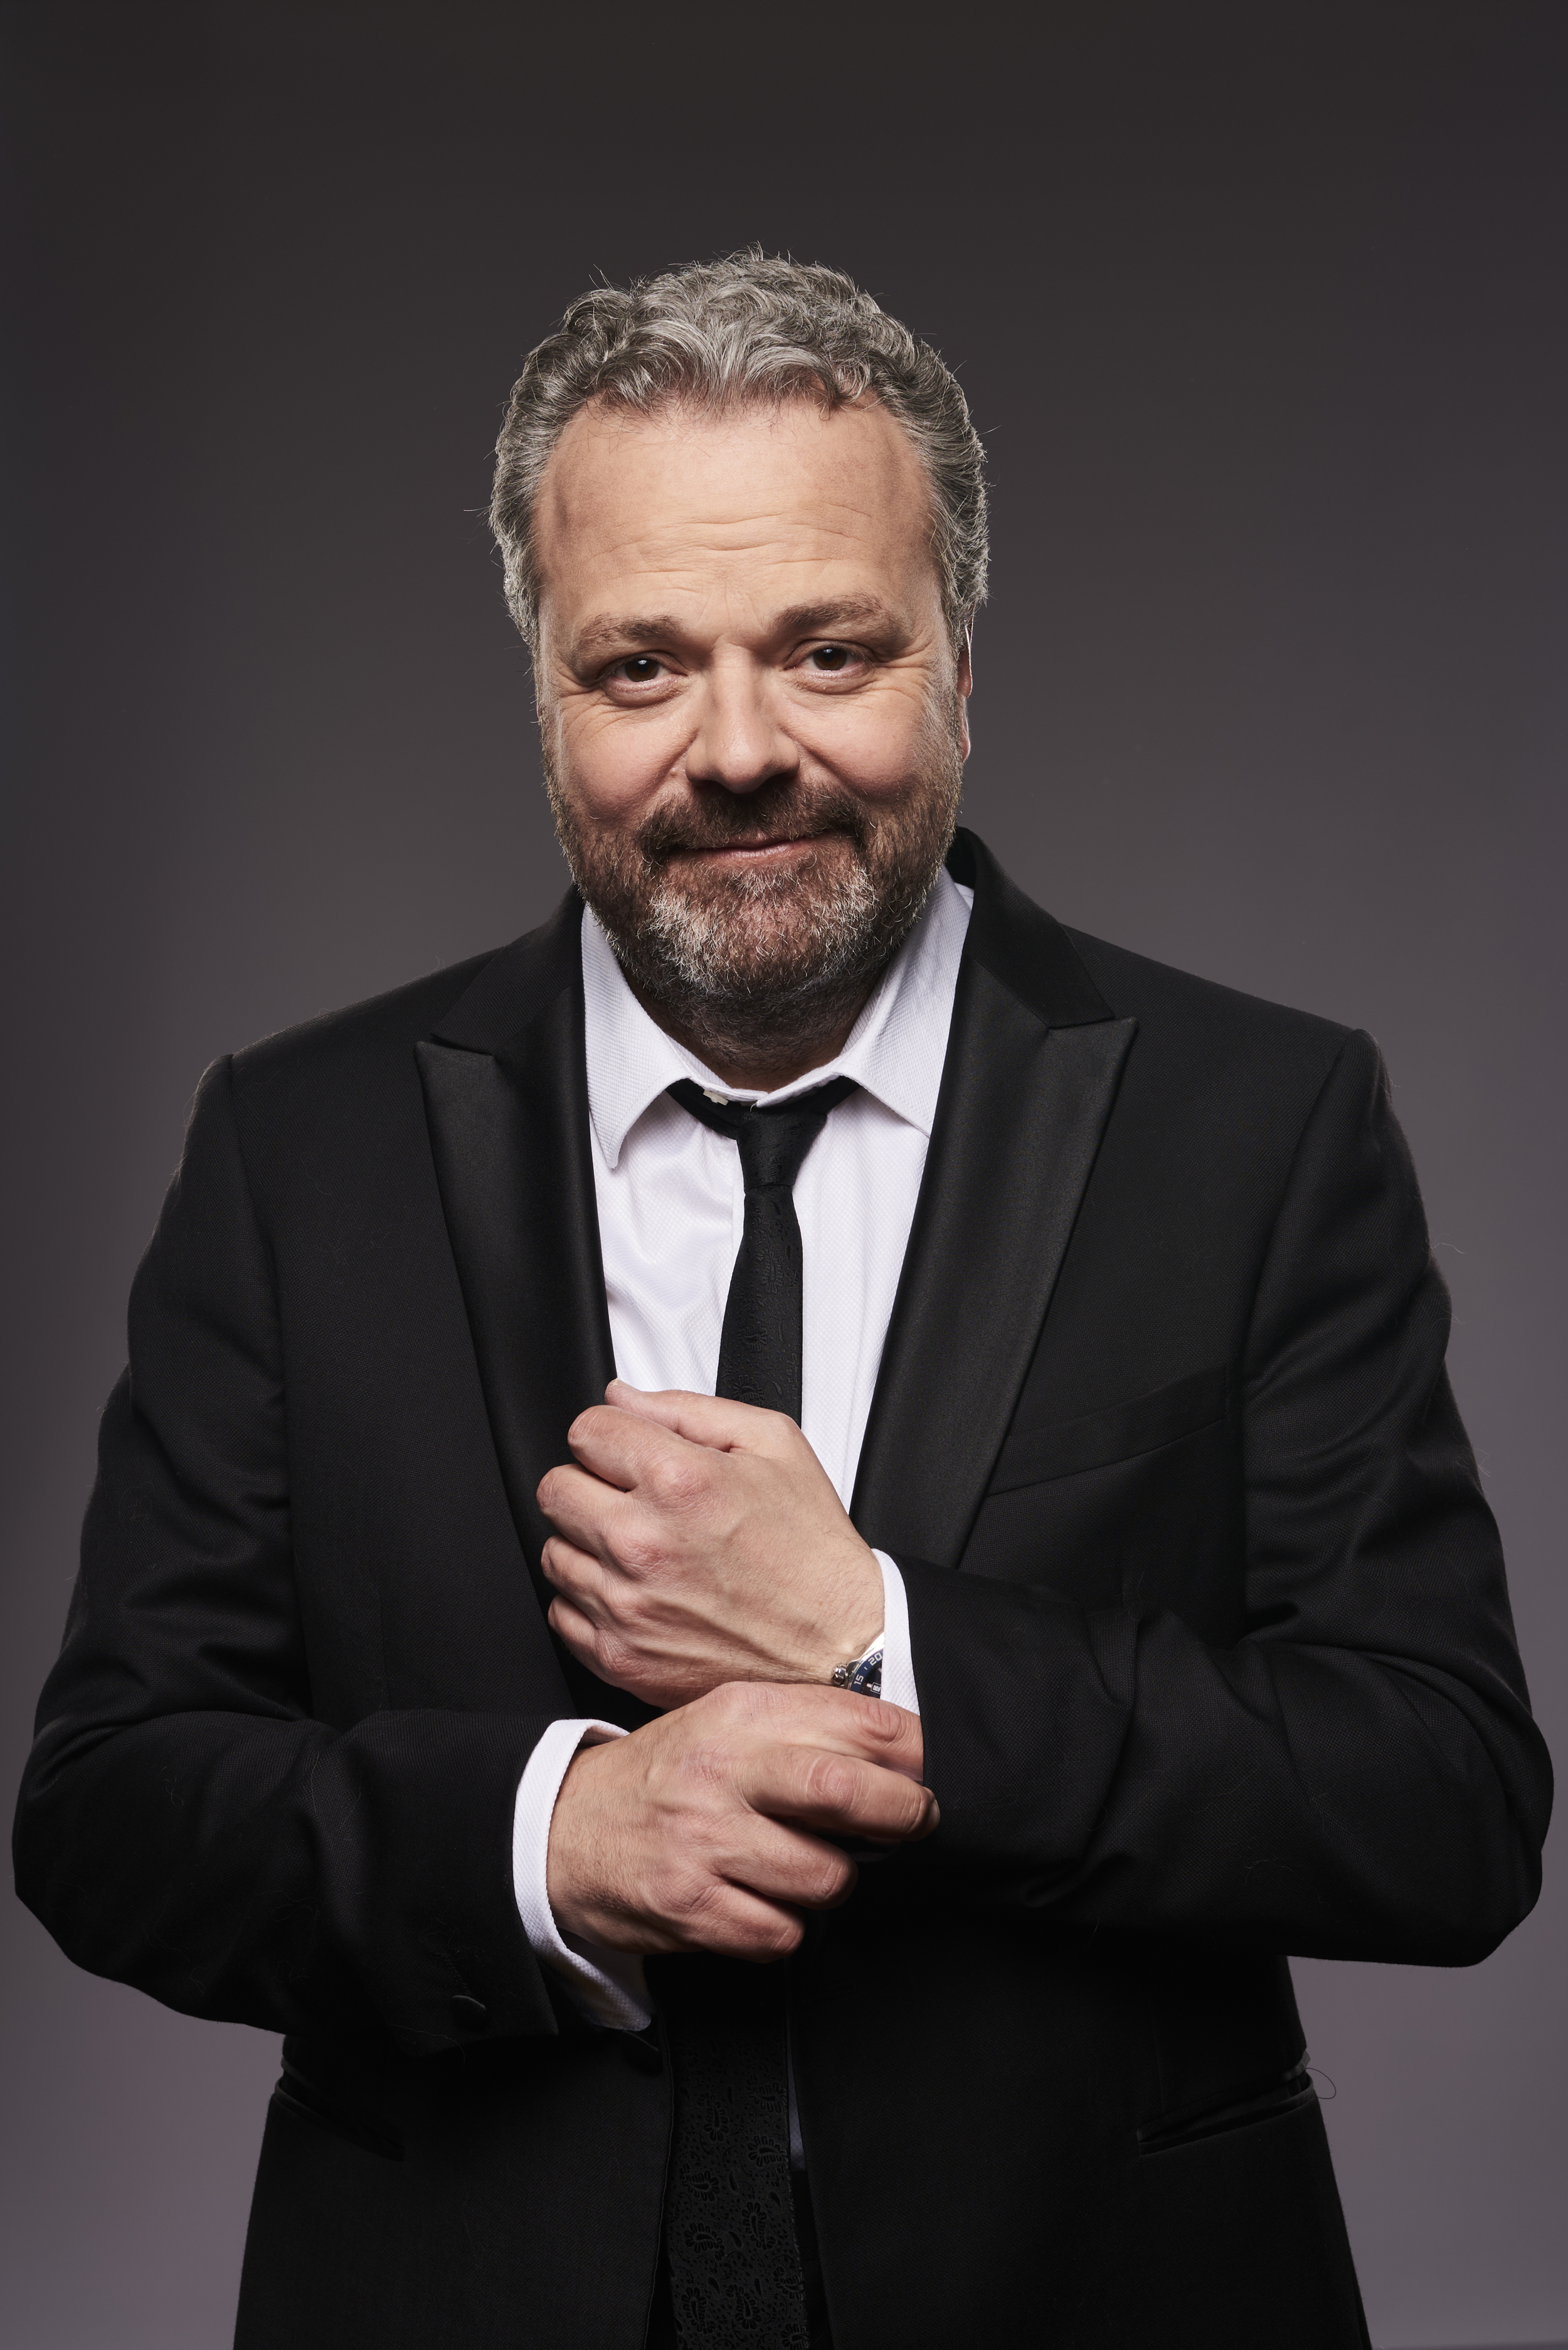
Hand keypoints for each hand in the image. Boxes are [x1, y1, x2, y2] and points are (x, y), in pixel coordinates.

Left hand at [538, 1382, 884, 1706]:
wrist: (839, 1647)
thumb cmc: (813, 1551)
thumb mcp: (774, 1444)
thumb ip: (687, 1409)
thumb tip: (622, 1398)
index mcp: (679, 1482)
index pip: (585, 1431)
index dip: (612, 1435)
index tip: (631, 1452)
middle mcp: (642, 1544)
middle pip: (556, 1488)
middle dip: (592, 1483)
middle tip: (635, 1498)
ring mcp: (626, 1606)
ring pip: (554, 1551)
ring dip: (589, 1543)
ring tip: (644, 1547)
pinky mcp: (619, 1655)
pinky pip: (561, 1611)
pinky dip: (590, 1599)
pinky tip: (637, 1590)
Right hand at [546, 1680, 933, 1957]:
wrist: (563, 1830)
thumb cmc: (667, 1777)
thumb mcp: (727, 1723)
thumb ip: (806, 1727)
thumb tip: (907, 1750)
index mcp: (740, 1712)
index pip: (859, 1723)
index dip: (914, 1752)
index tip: (928, 1771)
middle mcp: (723, 1770)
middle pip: (848, 1790)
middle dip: (903, 1813)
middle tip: (914, 1822)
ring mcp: (704, 1840)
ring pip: (825, 1877)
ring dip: (833, 1883)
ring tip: (805, 1868)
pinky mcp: (689, 1905)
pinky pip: (781, 1933)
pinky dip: (784, 1928)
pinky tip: (761, 1902)